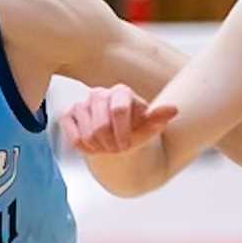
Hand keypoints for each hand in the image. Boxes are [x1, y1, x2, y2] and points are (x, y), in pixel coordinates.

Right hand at [59, 84, 177, 154]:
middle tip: (118, 150)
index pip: (119, 110)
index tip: (127, 147)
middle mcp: (99, 94)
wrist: (118, 141)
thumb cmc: (135, 131)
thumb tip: (173, 109)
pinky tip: (94, 147)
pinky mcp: (68, 115)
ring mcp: (82, 104)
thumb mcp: (148, 129)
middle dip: (111, 145)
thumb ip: (158, 119)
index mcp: (121, 92)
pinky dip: (85, 149)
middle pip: (101, 127)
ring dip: (100, 148)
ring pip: (87, 135)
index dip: (123, 133)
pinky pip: (74, 138)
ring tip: (108, 148)